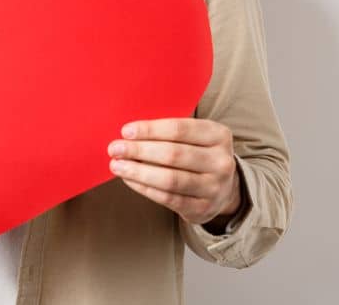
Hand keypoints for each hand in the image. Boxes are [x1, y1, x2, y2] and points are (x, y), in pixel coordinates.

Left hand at [108, 118, 242, 227]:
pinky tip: (130, 180)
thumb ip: (170, 133)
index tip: (126, 131)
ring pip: (170, 179)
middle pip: (173, 154)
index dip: (150, 130)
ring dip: (138, 172)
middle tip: (115, 148)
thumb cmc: (200, 156)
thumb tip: (130, 134)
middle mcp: (221, 161)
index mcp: (219, 135)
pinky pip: (168, 199)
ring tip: (118, 166)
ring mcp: (214, 187)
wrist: (223, 189)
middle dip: (140, 151)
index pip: (180, 129)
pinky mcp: (202, 208)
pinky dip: (145, 188)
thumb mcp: (196, 137)